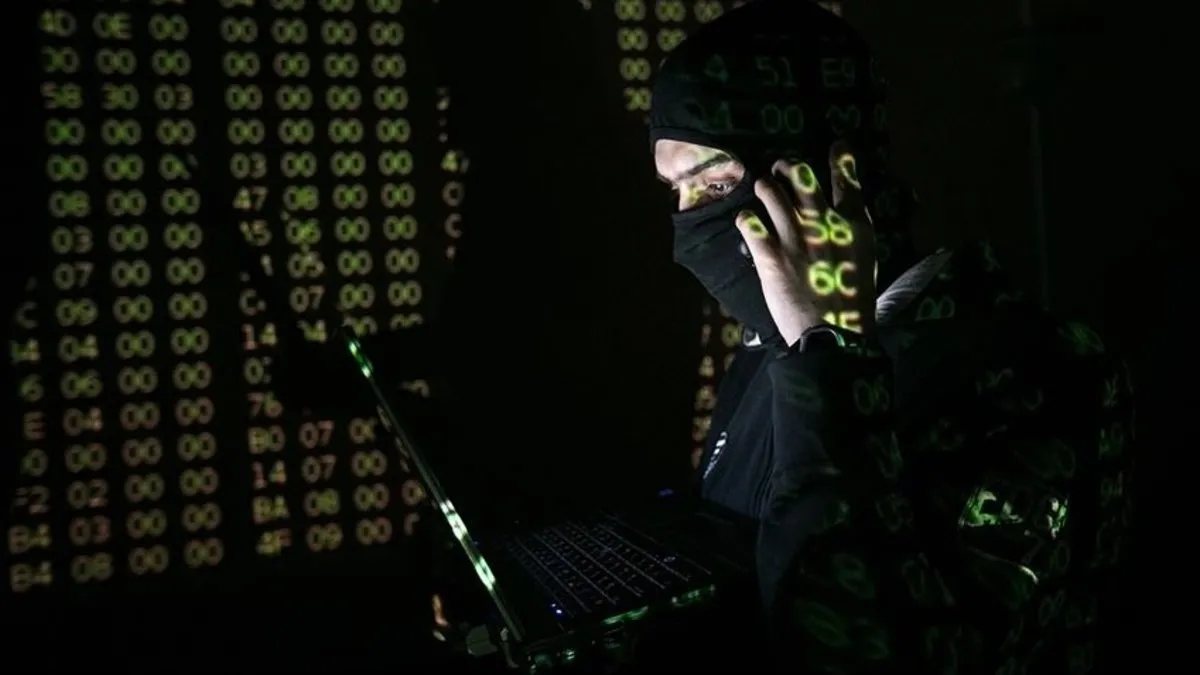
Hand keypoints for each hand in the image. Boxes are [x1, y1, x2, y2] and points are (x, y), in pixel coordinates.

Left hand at [735, 143, 876, 345]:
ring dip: (763, 186)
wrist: (834, 333)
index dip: (841, 156)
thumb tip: (844, 214)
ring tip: (761, 188)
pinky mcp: (770, 256)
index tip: (837, 145)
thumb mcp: (865, 259)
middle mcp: (823, 222)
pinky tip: (747, 222)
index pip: (847, 177)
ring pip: (770, 190)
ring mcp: (794, 237)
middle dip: (787, 165)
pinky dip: (746, 219)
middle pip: (801, 174)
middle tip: (780, 168)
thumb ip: (853, 232)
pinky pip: (749, 222)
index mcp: (853, 224)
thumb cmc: (852, 300)